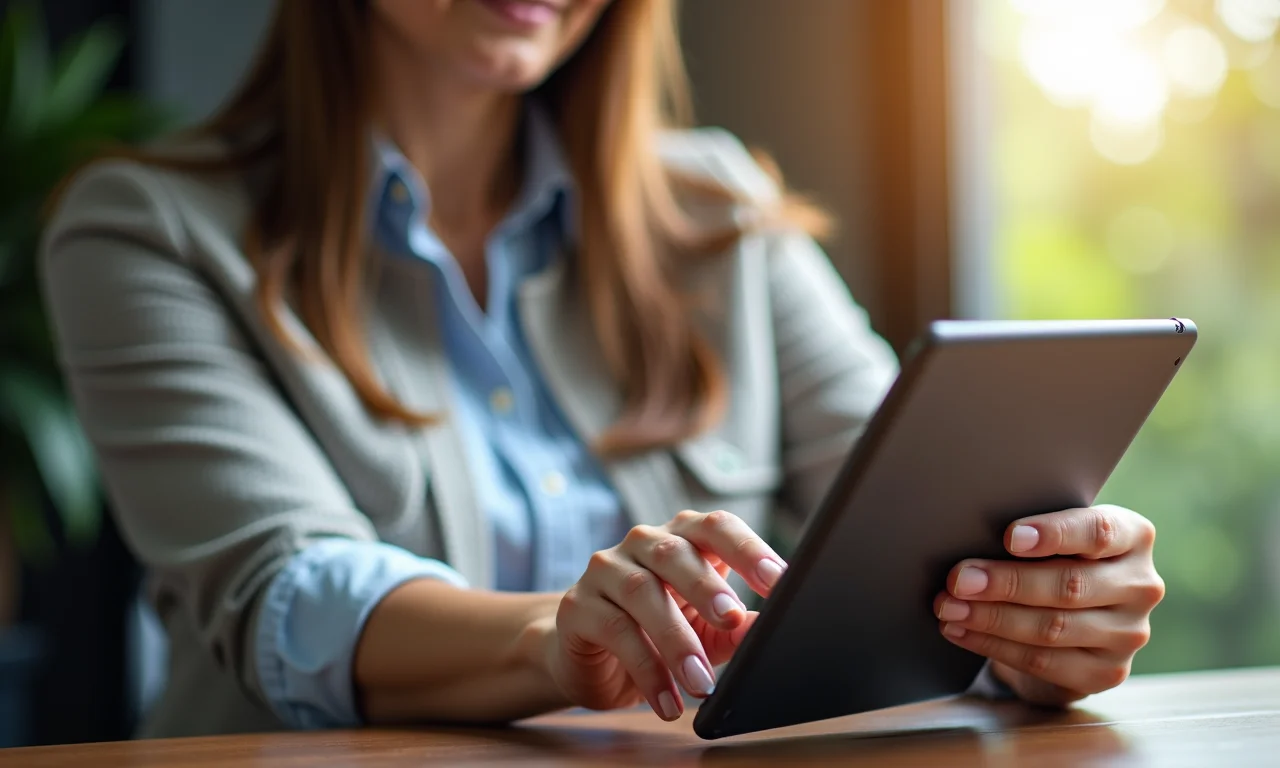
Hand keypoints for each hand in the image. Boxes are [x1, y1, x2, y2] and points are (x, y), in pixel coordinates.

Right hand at [543, 510, 786, 720]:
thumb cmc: (657, 634)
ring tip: (701, 683)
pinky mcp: (578, 605)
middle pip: (676, 552)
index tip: (778, 579)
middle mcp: (643, 542)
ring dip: (676, 640)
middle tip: (731, 620)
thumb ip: (733, 628)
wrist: (590, 659)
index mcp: (683, 538)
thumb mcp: (705, 633)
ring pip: (642, 592)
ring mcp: (605, 569)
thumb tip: (763, 628)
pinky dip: (646, 669)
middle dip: (707, 587)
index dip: (748, 549)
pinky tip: (667, 700)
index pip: (716, 527)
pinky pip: (615, 630)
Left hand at [934, 504, 1164, 704]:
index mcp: (1133, 536)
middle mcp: (1140, 585)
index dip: (1054, 534)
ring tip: (949, 607)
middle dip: (1005, 583)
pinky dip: (994, 646)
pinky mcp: (1107, 672)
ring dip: (992, 618)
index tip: (1009, 537)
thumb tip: (968, 534)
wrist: (1065, 612)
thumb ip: (1029, 532)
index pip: (1098, 532)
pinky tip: (961, 631)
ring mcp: (1128, 633)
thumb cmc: (1049, 557)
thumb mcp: (1048, 535)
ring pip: (1053, 627)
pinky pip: (1043, 661)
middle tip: (958, 579)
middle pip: (1069, 585)